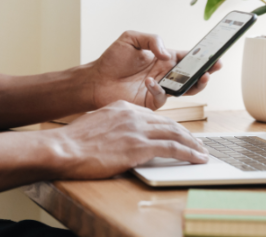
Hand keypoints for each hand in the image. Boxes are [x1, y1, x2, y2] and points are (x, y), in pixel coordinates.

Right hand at [48, 101, 208, 179]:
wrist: (64, 148)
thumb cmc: (74, 142)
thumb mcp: (96, 125)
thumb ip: (112, 126)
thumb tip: (119, 137)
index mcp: (122, 107)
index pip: (153, 115)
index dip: (169, 125)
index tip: (177, 133)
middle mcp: (133, 114)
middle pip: (168, 122)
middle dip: (186, 133)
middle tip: (197, 142)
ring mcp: (137, 129)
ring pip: (175, 133)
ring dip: (192, 143)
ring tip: (202, 152)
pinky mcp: (139, 146)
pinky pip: (172, 148)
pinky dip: (189, 153)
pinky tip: (197, 158)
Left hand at [88, 31, 222, 110]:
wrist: (95, 79)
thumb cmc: (112, 59)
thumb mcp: (131, 38)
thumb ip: (153, 40)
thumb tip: (168, 54)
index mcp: (163, 58)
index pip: (188, 57)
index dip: (203, 57)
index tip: (215, 55)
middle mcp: (165, 74)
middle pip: (192, 75)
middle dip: (207, 71)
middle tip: (215, 67)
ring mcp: (159, 89)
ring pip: (185, 90)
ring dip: (196, 84)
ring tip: (202, 77)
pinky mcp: (150, 102)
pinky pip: (163, 98)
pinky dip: (160, 89)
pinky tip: (151, 81)